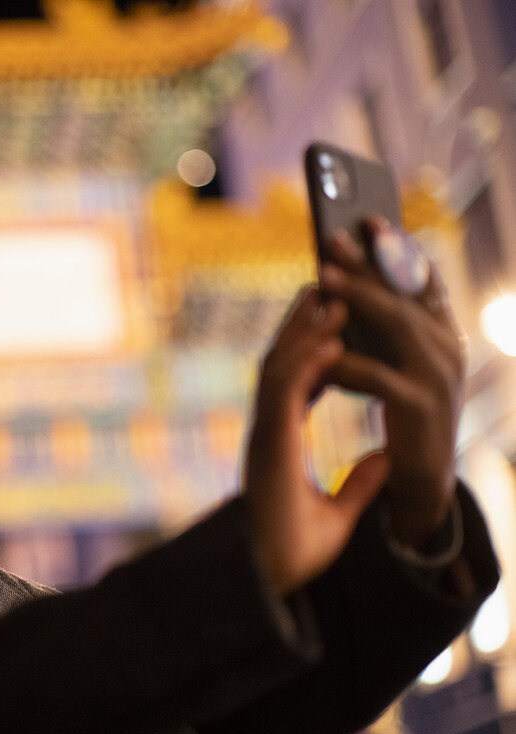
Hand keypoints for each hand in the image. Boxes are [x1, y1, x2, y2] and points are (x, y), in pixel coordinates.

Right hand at [245, 286, 389, 594]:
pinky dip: (306, 365)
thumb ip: (360, 484)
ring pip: (279, 371)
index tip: (330, 321)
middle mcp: (267, 432)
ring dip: (304, 334)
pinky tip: (330, 343)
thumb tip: (385, 459)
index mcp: (279, 443)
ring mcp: (265, 436)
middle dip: (300, 326)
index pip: (292, 384)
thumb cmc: (292, 553)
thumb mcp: (340, 515)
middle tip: (324, 289)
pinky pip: (285, 396)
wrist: (269, 582)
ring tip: (331, 299)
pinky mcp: (270, 447)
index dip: (309, 350)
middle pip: (280, 365)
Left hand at [321, 219, 464, 549]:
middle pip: (403, 296)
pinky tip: (321, 353)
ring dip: (357, 299)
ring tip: (323, 278)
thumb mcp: (396, 362)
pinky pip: (378, 378)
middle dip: (368, 264)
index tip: (369, 218)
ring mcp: (438, 378)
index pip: (422, 280)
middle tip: (332, 239)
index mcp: (441, 334)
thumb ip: (382, 328)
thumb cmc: (402, 415)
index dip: (396, 248)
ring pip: (395, 328)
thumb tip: (348, 282)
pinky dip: (347, 363)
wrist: (421, 480)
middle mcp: (447, 349)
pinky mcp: (421, 409)